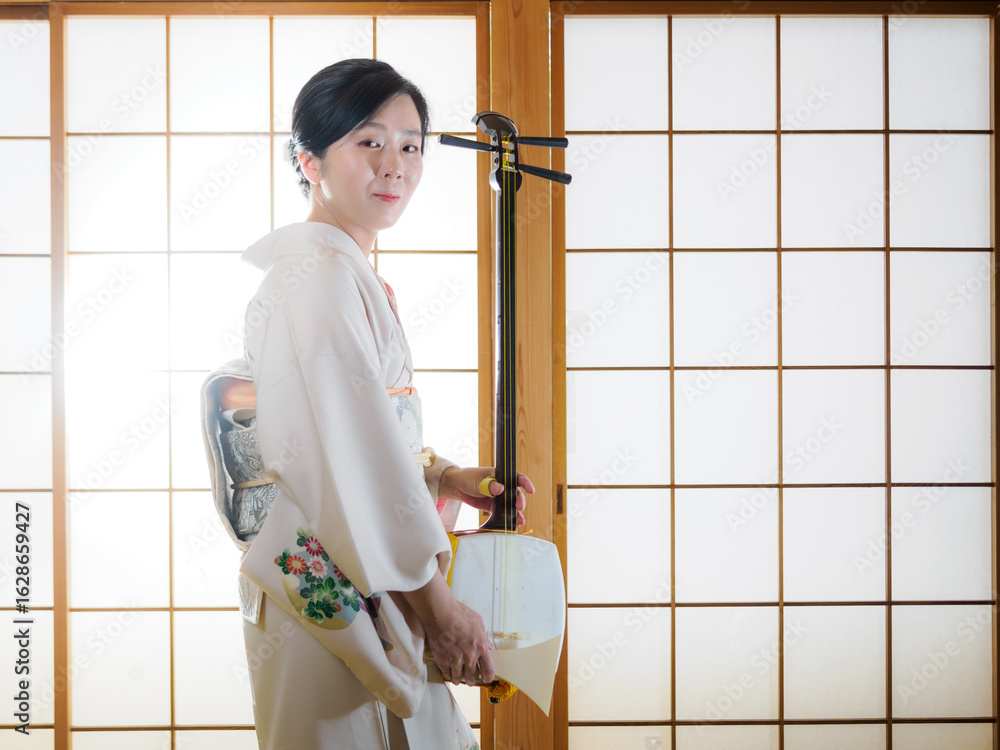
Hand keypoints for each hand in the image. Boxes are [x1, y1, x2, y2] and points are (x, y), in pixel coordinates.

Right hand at [401, 570, 495, 685]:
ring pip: (458, 678)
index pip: (488, 670)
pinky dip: (448, 673)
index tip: (486, 678)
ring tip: (458, 678)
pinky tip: (449, 672)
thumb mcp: (478, 622)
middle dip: (472, 679)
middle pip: (473, 677)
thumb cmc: (459, 613)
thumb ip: (484, 637)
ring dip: (459, 679)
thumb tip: (489, 647)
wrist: (440, 612)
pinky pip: (446, 673)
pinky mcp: (442, 660)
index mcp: (480, 647)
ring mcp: (455, 659)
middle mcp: (469, 656)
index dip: (488, 677)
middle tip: (471, 680)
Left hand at [440, 466, 533, 526]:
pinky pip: (503, 512)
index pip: (516, 477)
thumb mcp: (478, 480)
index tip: (530, 490)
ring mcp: (499, 497)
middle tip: (519, 507)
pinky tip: (513, 523)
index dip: (525, 483)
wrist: (456, 486)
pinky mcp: (493, 506)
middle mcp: (503, 486)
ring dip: (516, 512)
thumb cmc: (468, 478)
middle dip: (519, 500)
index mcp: (501, 475)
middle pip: (516, 493)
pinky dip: (507, 518)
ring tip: (519, 520)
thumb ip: (490, 485)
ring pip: (511, 505)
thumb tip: (500, 489)